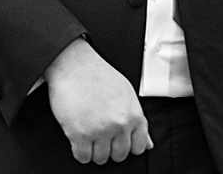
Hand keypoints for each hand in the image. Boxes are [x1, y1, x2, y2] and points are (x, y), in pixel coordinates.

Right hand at [44, 37, 151, 164]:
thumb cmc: (99, 76)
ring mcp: (100, 130)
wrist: (74, 65)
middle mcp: (120, 124)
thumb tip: (148, 144)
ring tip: (89, 132)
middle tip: (100, 134)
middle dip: (110, 148)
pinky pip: (83, 157)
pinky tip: (78, 136)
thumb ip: (138, 120)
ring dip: (93, 149)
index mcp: (134, 114)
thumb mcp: (127, 94)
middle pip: (119, 156)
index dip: (127, 145)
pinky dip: (79, 151)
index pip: (139, 147)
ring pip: (101, 159)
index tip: (118, 140)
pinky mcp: (79, 134)